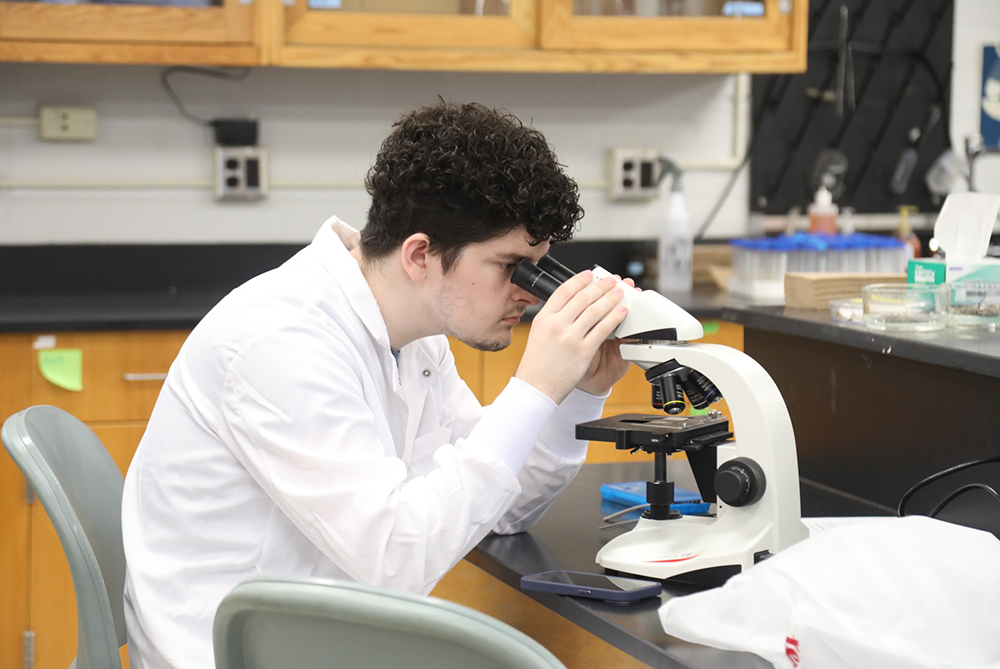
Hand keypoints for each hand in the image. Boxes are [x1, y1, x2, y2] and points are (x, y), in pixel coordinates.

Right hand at [514, 270, 628, 403]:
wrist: (537, 387)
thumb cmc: (538, 363)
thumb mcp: (539, 333)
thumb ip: (553, 318)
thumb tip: (569, 303)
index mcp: (544, 318)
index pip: (564, 291)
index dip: (579, 280)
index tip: (590, 274)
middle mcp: (557, 325)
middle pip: (583, 297)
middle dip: (600, 286)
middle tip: (610, 280)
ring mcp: (570, 337)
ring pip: (596, 310)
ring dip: (611, 298)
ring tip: (619, 292)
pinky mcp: (583, 350)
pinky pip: (603, 329)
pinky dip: (615, 317)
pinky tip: (621, 311)